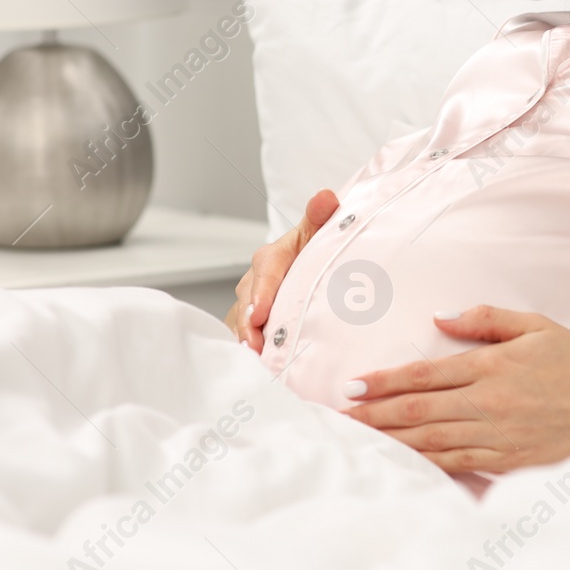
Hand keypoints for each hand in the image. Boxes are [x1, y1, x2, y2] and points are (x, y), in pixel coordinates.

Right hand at [224, 189, 338, 350]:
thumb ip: (319, 217)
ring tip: (257, 365)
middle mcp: (253, 283)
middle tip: (255, 347)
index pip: (264, 273)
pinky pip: (246, 340)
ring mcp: (248, 307)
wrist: (305, 265)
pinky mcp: (250, 327)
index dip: (261, 294)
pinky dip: (252, 355)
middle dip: (249, 326)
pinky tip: (260, 371)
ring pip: (242, 325)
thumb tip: (327, 198)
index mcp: (271, 259)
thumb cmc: (310, 250)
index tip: (259, 314)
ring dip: (248, 344)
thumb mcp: (315, 234)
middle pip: (248, 305)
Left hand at [340, 306, 569, 473]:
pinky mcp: (508, 460)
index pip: (426, 374)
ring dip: (391, 440)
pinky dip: (425, 463)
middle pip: (419, 410)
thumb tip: (440, 319)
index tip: (355, 386)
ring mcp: (498, 435)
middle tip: (340, 417)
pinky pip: (457, 463)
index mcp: (494, 366)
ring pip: (431, 440)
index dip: (386, 382)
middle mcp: (490, 402)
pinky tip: (403, 462)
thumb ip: (486, 319)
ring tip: (359, 439)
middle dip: (375, 414)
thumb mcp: (537, 326)